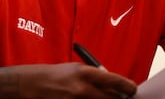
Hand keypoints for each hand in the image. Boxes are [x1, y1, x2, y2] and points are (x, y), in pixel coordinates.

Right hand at [19, 62, 136, 98]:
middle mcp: (84, 89)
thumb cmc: (55, 75)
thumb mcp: (76, 69)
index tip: (132, 90)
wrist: (32, 85)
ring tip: (97, 96)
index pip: (116, 82)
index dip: (128, 87)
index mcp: (86, 74)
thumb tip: (113, 84)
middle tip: (121, 98)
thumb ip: (95, 75)